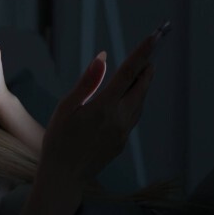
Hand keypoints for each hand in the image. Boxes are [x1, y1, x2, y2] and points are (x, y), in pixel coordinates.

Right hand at [38, 31, 159, 189]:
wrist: (63, 177)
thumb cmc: (58, 140)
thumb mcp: (66, 107)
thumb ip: (88, 82)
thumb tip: (103, 58)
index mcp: (104, 107)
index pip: (129, 73)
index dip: (143, 53)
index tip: (155, 37)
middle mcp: (119, 119)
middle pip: (141, 87)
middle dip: (147, 69)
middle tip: (150, 53)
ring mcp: (123, 132)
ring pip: (140, 103)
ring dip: (142, 86)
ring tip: (141, 72)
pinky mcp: (122, 142)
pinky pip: (133, 116)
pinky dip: (135, 102)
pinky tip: (128, 98)